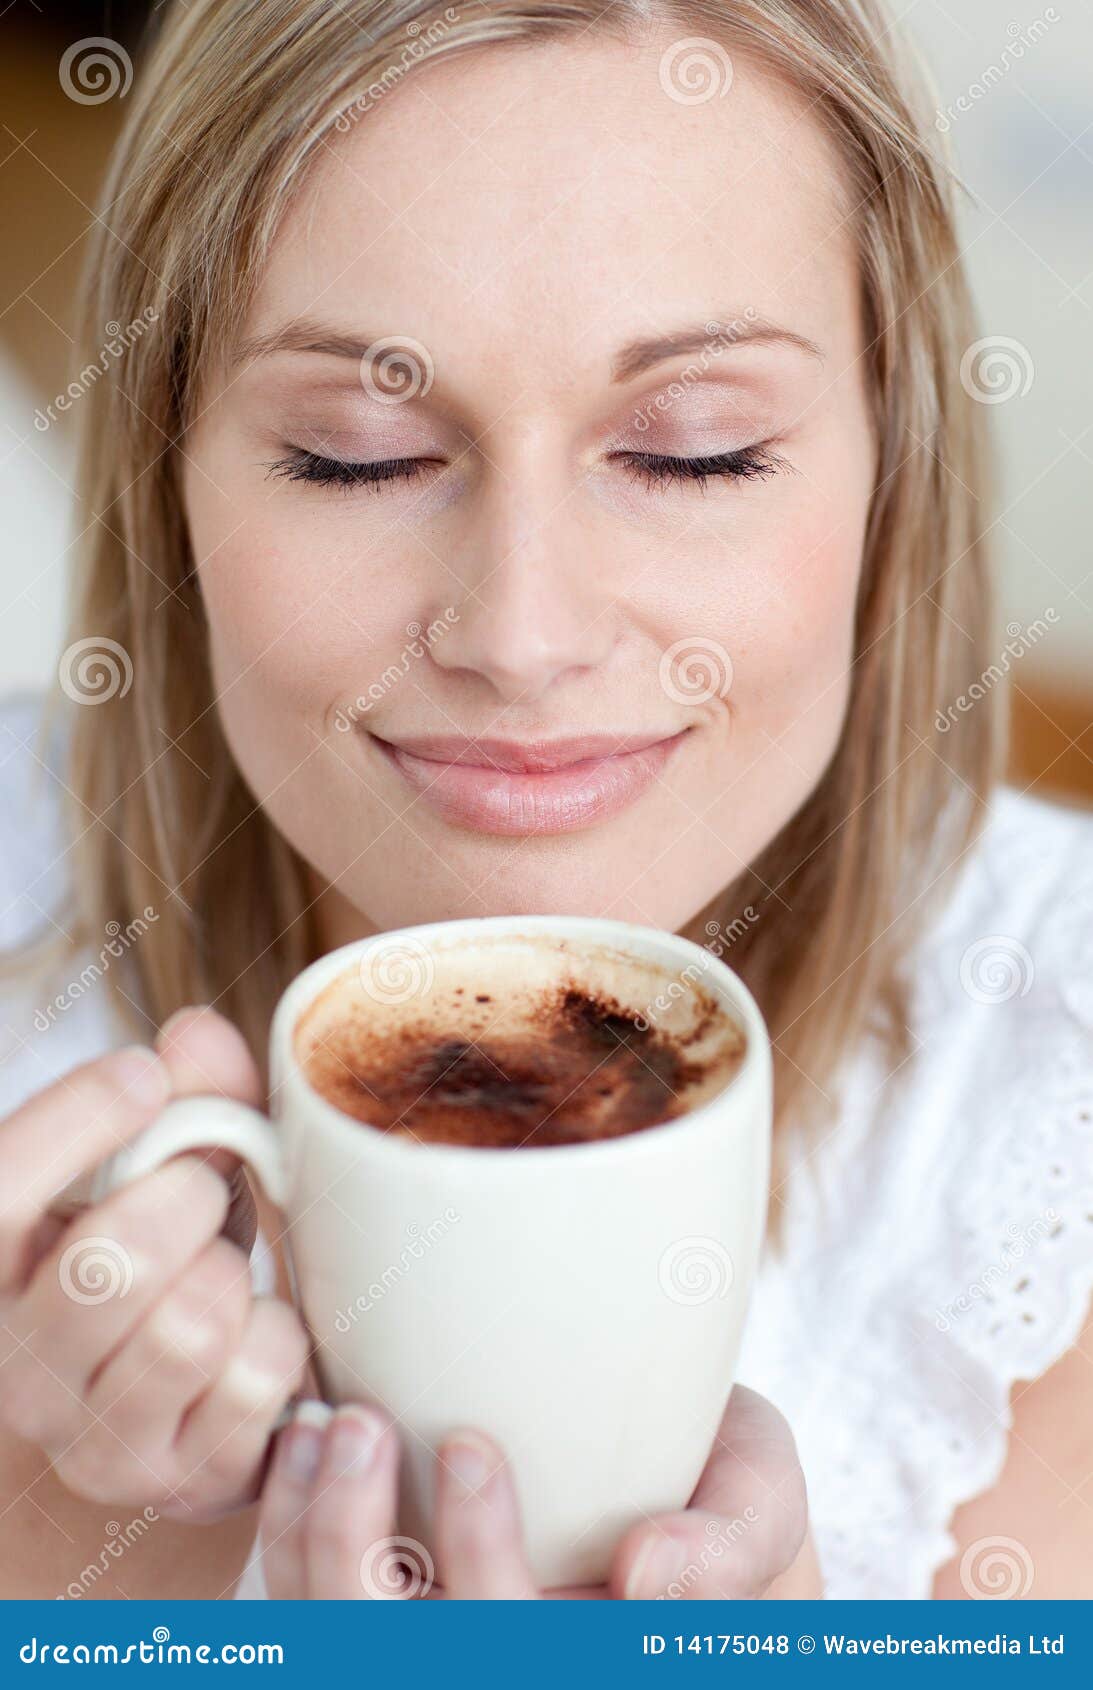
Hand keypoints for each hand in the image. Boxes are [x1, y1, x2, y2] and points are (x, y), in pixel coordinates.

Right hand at [0, 1007, 308, 1521]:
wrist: (204, 1394)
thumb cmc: (178, 1253)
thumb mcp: (173, 1167)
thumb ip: (189, 1096)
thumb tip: (195, 1036)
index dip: (70, 1122)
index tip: (142, 1078)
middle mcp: (17, 1370)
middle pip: (106, 1261)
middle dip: (186, 1200)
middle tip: (203, 1194)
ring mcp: (92, 1442)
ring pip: (189, 1327)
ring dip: (234, 1277)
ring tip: (227, 1276)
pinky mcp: (176, 1485)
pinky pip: (255, 1381)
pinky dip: (280, 1338)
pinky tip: (259, 1337)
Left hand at [257, 1385, 808, 1598]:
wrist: (676, 1478)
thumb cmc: (715, 1492)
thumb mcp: (758, 1500)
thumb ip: (730, 1546)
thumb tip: (646, 1575)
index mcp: (585, 1652)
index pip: (509, 1643)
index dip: (478, 1558)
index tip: (470, 1442)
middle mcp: (495, 1668)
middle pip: (392, 1653)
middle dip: (354, 1541)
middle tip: (361, 1420)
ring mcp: (432, 1648)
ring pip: (331, 1637)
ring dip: (304, 1533)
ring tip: (322, 1423)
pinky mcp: (374, 1615)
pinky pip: (296, 1609)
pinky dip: (280, 1531)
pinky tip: (297, 1446)